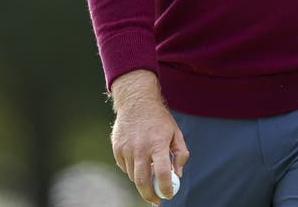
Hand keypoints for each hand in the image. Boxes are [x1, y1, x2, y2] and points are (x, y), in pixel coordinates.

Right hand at [110, 70, 189, 203]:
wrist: (136, 101)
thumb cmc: (159, 119)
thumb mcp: (176, 133)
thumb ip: (180, 154)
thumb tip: (177, 174)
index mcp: (158, 144)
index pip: (162, 174)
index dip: (165, 189)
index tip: (168, 196)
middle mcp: (140, 148)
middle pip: (142, 182)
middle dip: (149, 196)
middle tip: (155, 200)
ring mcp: (126, 149)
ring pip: (133, 175)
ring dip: (141, 179)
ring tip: (149, 169)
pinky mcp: (117, 148)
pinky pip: (124, 167)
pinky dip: (132, 169)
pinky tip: (138, 158)